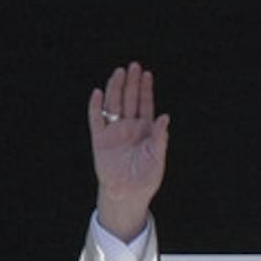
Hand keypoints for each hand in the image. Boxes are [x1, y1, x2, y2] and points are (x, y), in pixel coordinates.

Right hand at [89, 62, 168, 239]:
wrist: (128, 194)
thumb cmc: (146, 178)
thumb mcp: (158, 157)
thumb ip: (160, 137)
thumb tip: (165, 117)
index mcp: (145, 130)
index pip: (145, 104)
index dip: (146, 89)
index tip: (146, 74)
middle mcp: (129, 127)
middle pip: (129, 100)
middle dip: (131, 83)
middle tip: (133, 66)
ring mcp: (114, 132)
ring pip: (114, 105)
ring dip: (116, 89)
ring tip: (118, 73)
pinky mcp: (100, 140)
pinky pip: (96, 120)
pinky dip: (96, 107)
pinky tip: (98, 93)